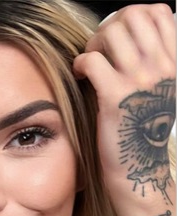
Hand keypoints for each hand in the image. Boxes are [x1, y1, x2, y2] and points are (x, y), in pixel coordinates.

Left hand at [73, 4, 175, 206]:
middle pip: (132, 15)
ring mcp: (140, 81)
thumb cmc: (141, 132)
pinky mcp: (115, 97)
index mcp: (173, 63)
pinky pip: (92, 60)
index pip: (158, 12)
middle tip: (99, 49)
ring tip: (90, 64)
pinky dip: (80, 63)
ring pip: (111, 33)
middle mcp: (161, 68)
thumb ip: (150, 63)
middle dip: (109, 27)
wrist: (138, 168)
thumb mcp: (159, 91)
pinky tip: (80, 76)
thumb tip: (123, 38)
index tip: (117, 36)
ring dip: (93, 44)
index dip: (131, 16)